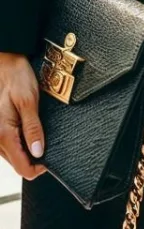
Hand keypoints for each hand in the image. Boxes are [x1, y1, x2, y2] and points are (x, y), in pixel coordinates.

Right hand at [0, 53, 46, 179]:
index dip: (38, 168)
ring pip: (12, 156)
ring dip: (27, 150)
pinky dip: (20, 143)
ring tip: (40, 135)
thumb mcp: (29, 100)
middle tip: (49, 144)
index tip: (51, 160)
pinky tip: (30, 132)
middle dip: (34, 158)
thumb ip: (33, 128)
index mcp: (3, 134)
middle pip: (17, 163)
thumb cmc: (16, 78)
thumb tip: (39, 152)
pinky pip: (9, 145)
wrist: (5, 64)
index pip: (21, 167)